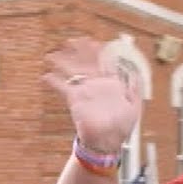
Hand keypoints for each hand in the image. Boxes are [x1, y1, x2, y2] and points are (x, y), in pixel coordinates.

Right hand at [44, 38, 140, 153]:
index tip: (93, 42)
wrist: (107, 142)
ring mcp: (85, 91)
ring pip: (73, 72)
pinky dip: (54, 82)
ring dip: (63, 62)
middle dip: (79, 52)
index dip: (99, 51)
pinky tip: (46, 77)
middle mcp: (97, 85)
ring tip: (52, 54)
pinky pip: (62, 88)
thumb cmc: (122, 127)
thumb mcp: (134, 107)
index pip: (105, 62)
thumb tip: (136, 73)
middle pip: (87, 63)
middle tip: (71, 41)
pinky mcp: (75, 100)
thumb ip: (135, 89)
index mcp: (112, 84)